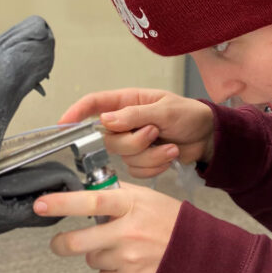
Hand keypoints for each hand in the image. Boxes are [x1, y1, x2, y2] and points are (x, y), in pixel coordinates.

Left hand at [34, 183, 181, 272]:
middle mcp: (127, 232)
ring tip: (119, 248)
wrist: (200, 254)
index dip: (62, 203)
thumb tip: (90, 188)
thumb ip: (117, 193)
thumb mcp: (146, 197)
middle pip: (78, 243)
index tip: (41, 204)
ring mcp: (128, 257)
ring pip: (91, 259)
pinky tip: (125, 263)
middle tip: (60, 242)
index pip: (90, 201)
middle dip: (62, 244)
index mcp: (129, 205)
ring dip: (98, 255)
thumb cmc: (173, 223)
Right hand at [60, 88, 214, 177]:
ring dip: (150, 155)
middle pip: (109, 139)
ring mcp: (132, 142)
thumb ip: (135, 115)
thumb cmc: (189, 114)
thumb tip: (106, 120)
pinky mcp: (140, 160)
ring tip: (170, 146)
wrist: (208, 137)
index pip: (94, 104)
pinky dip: (155, 166)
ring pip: (124, 157)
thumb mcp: (165, 109)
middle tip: (156, 133)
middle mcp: (125, 122)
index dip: (76, 112)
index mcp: (127, 102)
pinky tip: (169, 156)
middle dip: (134, 142)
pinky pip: (137, 170)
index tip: (63, 124)